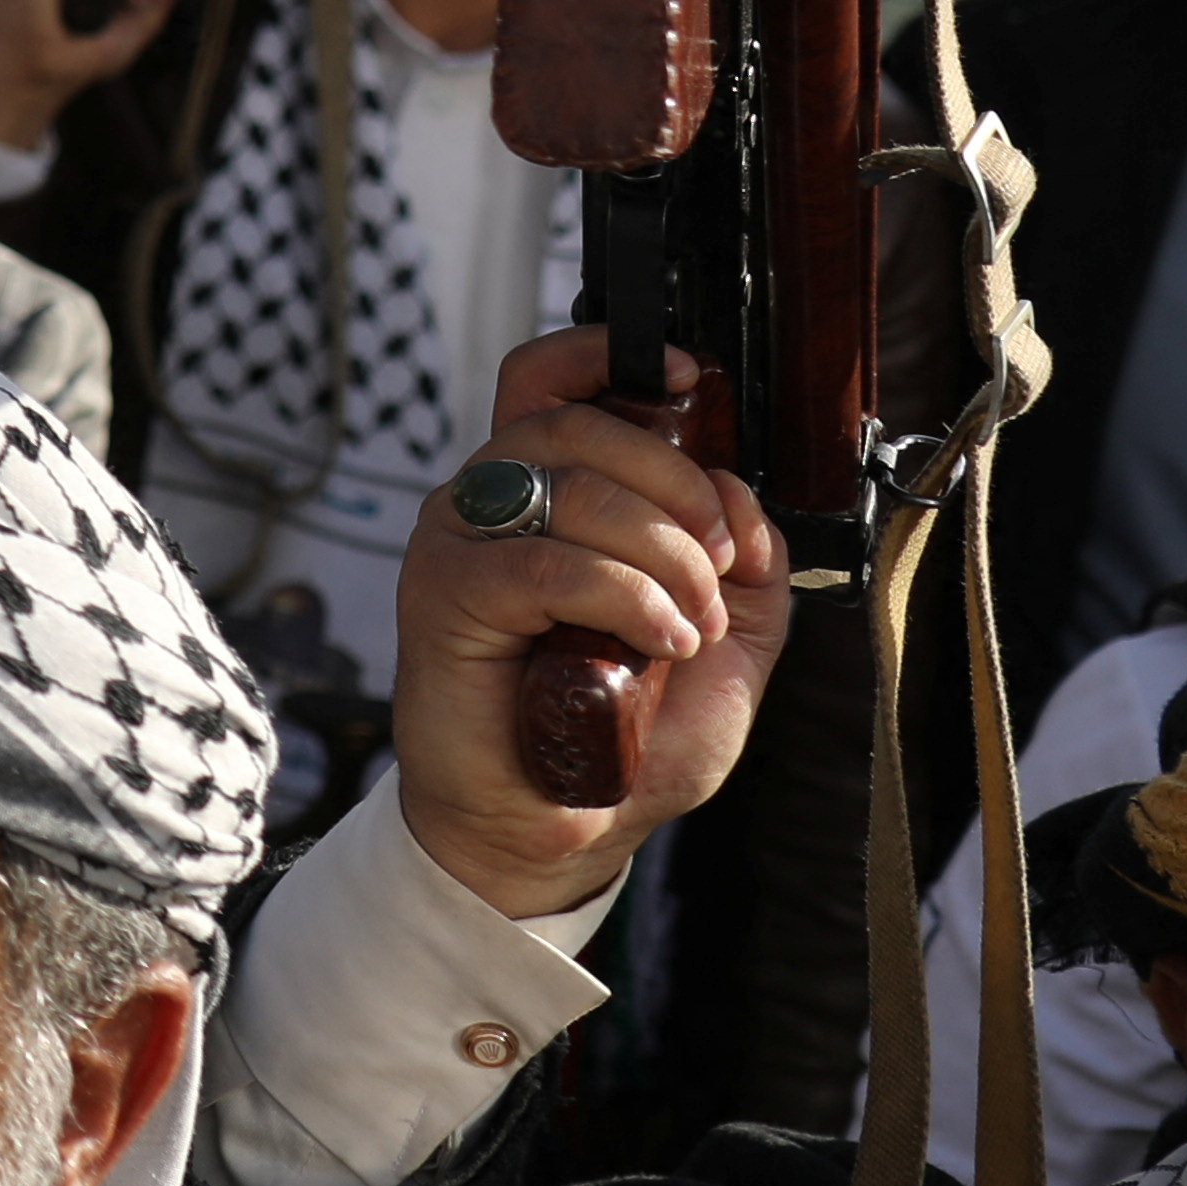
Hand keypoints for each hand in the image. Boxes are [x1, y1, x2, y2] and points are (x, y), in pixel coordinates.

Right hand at [390, 326, 790, 924]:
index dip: (605, 358)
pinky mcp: (443, 594)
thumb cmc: (622, 736)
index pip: (547, 381)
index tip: (686, 377)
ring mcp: (459, 543)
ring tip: (690, 626)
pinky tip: (658, 641)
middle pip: (580, 426)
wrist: (565, 826)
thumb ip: (743, 564)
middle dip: (679, 485)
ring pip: (573, 489)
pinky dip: (624, 596)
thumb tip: (742, 497)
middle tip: (720, 564)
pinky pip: (546, 563)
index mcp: (549, 497)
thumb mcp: (723, 639)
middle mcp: (493, 503)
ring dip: (664, 555)